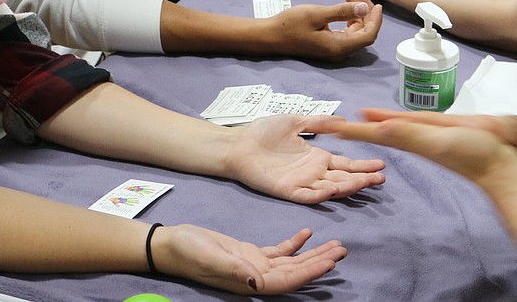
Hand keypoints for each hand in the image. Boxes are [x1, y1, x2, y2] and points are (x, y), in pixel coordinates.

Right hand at [156, 224, 346, 294]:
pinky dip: (294, 244)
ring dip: (313, 254)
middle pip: (295, 274)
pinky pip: (279, 252)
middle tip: (343, 250)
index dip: (309, 274)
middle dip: (320, 263)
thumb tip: (257, 283)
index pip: (286, 282)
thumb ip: (234, 270)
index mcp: (249, 283)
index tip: (329, 263)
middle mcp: (256, 278)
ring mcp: (255, 266)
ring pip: (292, 263)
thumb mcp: (210, 258)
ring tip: (336, 245)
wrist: (172, 244)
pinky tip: (308, 233)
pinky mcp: (250, 254)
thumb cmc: (188, 252)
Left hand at [222, 114, 385, 203]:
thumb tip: (342, 120)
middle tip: (382, 179)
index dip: (362, 166)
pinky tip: (335, 190)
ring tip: (366, 183)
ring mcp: (302, 183)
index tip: (381, 165)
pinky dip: (322, 194)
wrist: (238, 143)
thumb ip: (319, 122)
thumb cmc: (264, 132)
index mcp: (316, 157)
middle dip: (363, 179)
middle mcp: (313, 172)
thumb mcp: (296, 121)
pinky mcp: (288, 191)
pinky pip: (308, 196)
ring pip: (331, 188)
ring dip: (348, 187)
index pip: (345, 165)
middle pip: (343, 179)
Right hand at [267, 0, 381, 60]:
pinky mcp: (327, 45)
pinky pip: (345, 33)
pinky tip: (343, 6)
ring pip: (354, 32)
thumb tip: (365, 9)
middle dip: (366, 14)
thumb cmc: (291, 24)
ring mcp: (333, 49)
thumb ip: (342, 12)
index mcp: (339, 46)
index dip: (376, 20)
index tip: (376, 4)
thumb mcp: (317, 14)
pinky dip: (347, 19)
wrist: (271, 36)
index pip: (368, 36)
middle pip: (363, 34)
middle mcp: (339, 51)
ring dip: (356, 14)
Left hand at [332, 108, 516, 186]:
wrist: (500, 164)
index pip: (372, 134)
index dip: (350, 130)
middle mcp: (413, 140)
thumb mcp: (437, 140)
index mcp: (409, 140)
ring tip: (354, 121)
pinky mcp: (439, 136)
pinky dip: (393, 123)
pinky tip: (389, 123)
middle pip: (376, 132)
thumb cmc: (472, 151)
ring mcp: (425, 139)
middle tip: (331, 124)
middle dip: (353, 129)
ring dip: (370, 126)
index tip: (326, 127)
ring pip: (390, 130)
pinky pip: (408, 128)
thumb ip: (409, 132)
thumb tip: (377, 126)